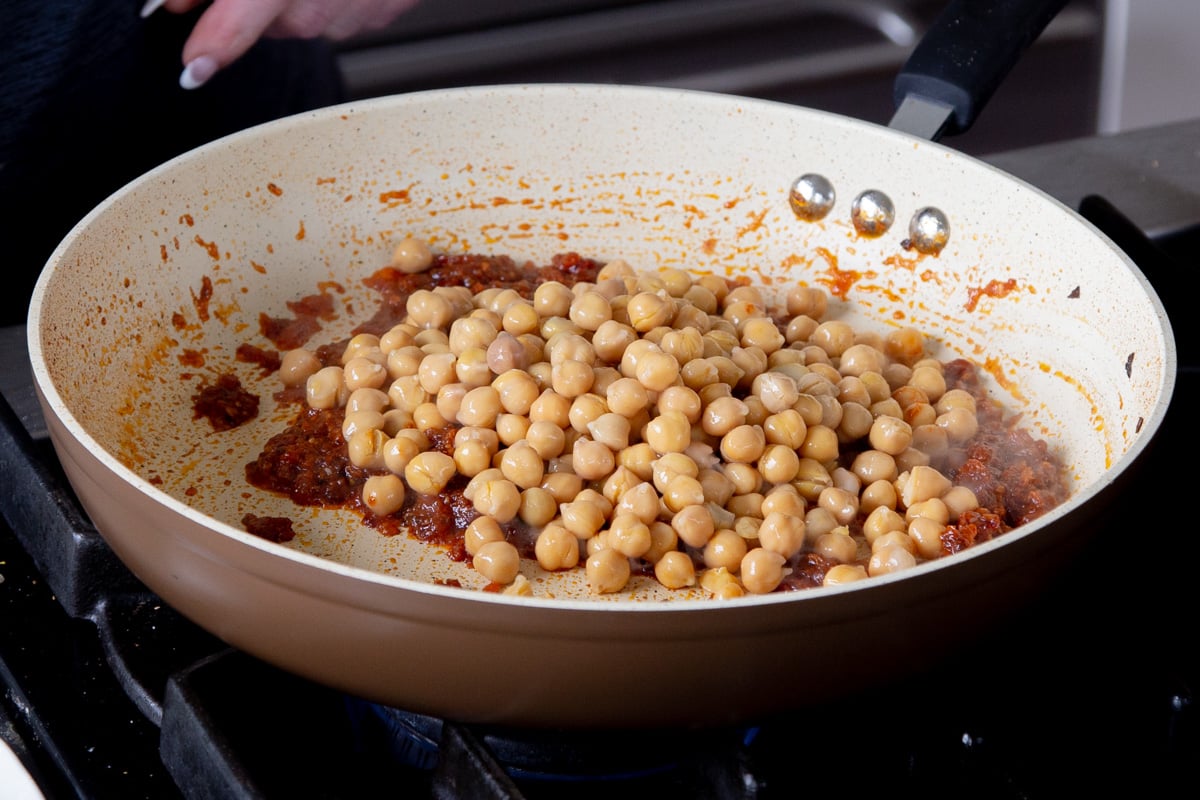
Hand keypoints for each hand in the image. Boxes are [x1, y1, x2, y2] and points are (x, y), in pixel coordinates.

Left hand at [142, 0, 421, 88]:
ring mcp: (359, 11)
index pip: (240, 22)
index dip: (213, 45)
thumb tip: (177, 3)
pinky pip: (340, 15)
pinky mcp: (383, 13)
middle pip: (270, 21)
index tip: (191, 68)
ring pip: (304, 21)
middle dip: (250, 1)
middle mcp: (324, 1)